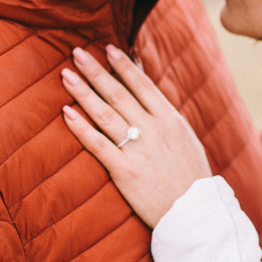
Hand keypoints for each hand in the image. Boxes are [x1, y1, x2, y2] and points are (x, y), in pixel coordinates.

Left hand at [61, 44, 212, 226]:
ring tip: (66, 75)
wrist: (195, 213)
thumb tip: (151, 95)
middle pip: (119, 93)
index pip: (142, 85)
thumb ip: (167, 116)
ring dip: (83, 92)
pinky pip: (98, 145)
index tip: (107, 48)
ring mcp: (139, 149)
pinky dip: (81, 128)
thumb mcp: (187, 139)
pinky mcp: (125, 171)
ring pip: (105, 114)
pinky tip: (66, 113)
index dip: (123, 66)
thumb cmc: (191, 177)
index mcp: (170, 120)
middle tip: (77, 52)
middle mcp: (154, 130)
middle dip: (96, 71)